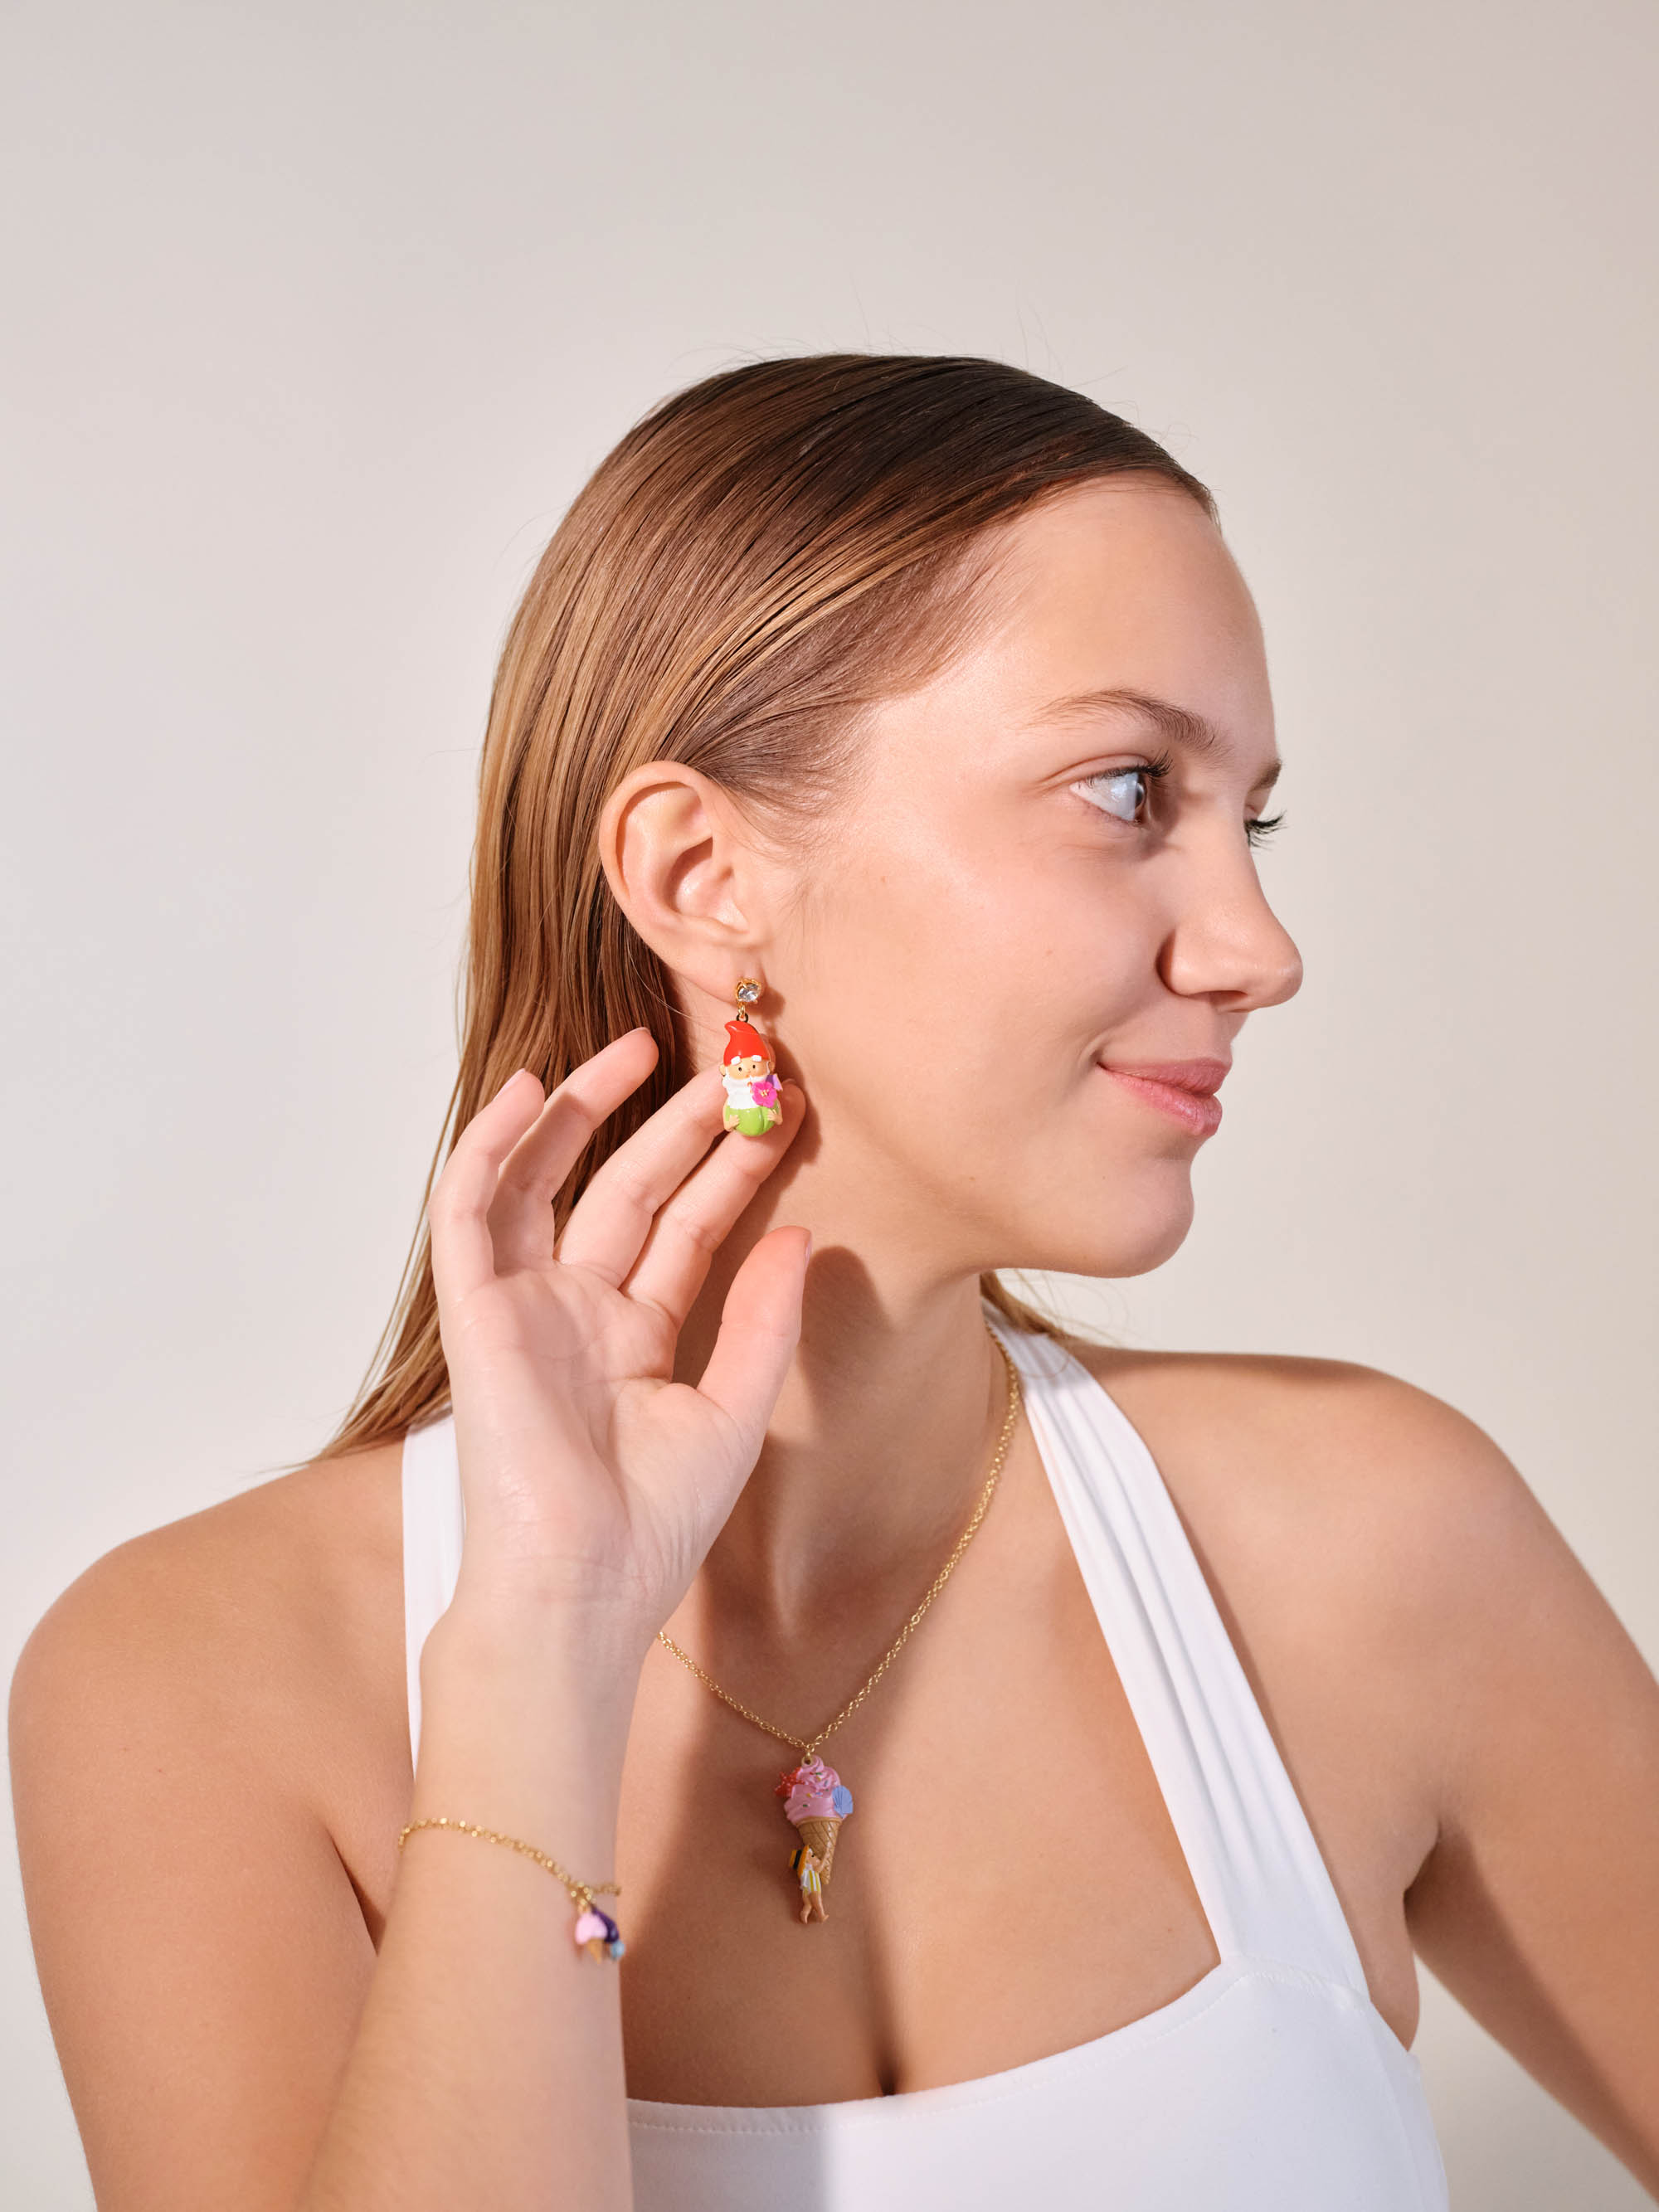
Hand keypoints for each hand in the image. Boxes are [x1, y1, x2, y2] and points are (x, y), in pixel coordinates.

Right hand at [425, 1028, 807, 1655]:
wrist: (581, 1589)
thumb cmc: (651, 1526)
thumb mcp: (733, 1409)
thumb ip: (763, 1319)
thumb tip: (799, 1231)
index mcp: (637, 1337)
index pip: (687, 1226)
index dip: (731, 1167)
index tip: (783, 1111)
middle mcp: (579, 1311)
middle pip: (627, 1189)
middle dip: (678, 1125)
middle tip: (736, 1065)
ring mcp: (525, 1307)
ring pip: (547, 1182)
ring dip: (585, 1112)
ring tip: (640, 1047)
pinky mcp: (474, 1312)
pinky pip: (472, 1211)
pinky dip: (491, 1147)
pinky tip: (530, 1088)